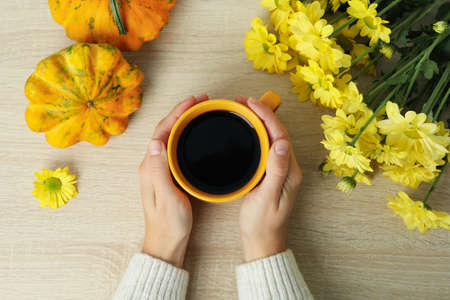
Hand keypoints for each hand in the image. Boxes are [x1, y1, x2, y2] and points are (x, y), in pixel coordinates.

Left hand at [139, 94, 208, 267]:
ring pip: (171, 138)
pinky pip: (175, 148)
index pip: (161, 132)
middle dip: (181, 113)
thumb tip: (155, 141)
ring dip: (183, 122)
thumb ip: (159, 170)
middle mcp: (152, 165)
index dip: (176, 114)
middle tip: (200, 102)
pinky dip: (185, 136)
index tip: (191, 102)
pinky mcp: (168, 176)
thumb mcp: (167, 197)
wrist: (167, 243)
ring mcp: (160, 170)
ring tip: (199, 112)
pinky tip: (195, 135)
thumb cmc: (169, 223)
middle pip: (165, 131)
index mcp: (150, 167)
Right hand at [236, 95, 301, 261]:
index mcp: (290, 171)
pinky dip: (254, 135)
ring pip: (270, 138)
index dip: (266, 116)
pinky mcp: (270, 174)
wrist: (262, 241)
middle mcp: (288, 168)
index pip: (280, 135)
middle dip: (261, 114)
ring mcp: (279, 170)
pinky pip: (265, 148)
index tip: (251, 103)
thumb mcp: (268, 197)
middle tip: (242, 102)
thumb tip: (283, 142)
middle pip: (277, 133)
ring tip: (241, 110)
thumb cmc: (263, 223)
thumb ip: (276, 170)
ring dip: (258, 122)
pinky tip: (245, 131)